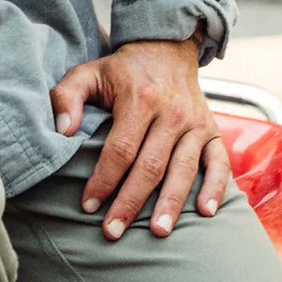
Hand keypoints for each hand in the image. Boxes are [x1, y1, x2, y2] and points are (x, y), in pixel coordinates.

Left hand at [50, 38, 228, 240]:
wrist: (165, 49)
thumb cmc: (121, 70)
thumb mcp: (88, 72)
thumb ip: (67, 97)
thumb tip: (62, 131)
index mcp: (139, 98)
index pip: (120, 148)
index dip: (104, 179)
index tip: (88, 205)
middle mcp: (171, 112)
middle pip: (150, 166)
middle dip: (130, 202)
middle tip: (113, 231)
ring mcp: (195, 123)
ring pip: (183, 169)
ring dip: (171, 203)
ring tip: (157, 232)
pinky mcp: (212, 131)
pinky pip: (219, 163)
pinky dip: (214, 188)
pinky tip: (205, 212)